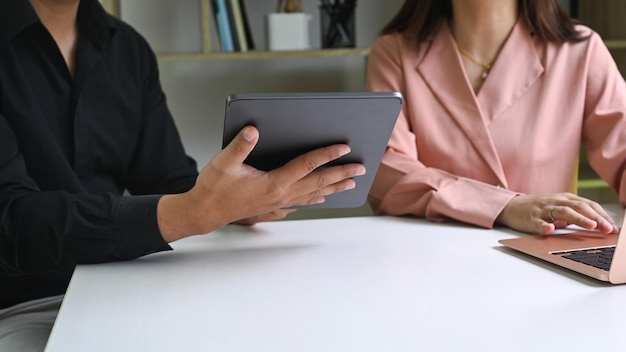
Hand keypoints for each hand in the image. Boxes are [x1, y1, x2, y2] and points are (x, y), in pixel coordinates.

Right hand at [157, 126, 365, 240]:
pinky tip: (322, 196)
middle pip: (318, 182)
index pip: (307, 165)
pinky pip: (302, 201)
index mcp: (274, 183)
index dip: (326, 155)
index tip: (344, 147)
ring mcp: (279, 203)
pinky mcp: (274, 206)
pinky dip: (316, 197)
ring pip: (314, 193)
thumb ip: (239, 145)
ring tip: (351, 182)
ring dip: (334, 187)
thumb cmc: (214, 189)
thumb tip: (253, 130)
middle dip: (342, 173)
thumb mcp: (223, 163)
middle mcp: (281, 195)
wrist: (205, 212)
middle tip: (361, 168)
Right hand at [496, 193, 618, 234]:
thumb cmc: (539, 209)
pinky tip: (550, 230)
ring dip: (578, 219)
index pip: (588, 205)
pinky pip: (538, 222)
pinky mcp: (531, 218)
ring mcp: (543, 209)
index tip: (614, 227)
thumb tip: (600, 226)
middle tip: (608, 229)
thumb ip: (576, 214)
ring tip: (590, 226)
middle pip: (579, 207)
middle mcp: (556, 202)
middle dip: (596, 218)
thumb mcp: (560, 208)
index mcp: (566, 199)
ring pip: (563, 212)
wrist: (512, 207)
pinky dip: (545, 226)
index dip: (602, 215)